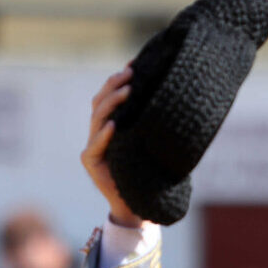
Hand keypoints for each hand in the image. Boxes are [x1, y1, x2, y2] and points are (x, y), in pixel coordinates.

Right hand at [80, 68, 143, 227]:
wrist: (140, 204)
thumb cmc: (149, 172)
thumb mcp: (154, 143)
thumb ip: (155, 124)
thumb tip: (177, 99)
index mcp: (113, 126)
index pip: (111, 98)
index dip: (119, 80)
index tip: (134, 64)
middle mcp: (99, 133)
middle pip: (100, 103)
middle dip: (114, 85)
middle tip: (131, 73)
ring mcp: (93, 147)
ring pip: (97, 118)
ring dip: (112, 103)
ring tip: (127, 91)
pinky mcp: (91, 162)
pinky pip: (95, 146)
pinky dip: (104, 135)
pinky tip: (114, 125)